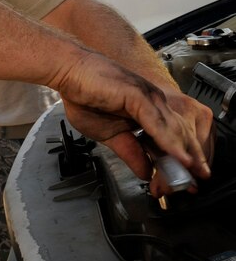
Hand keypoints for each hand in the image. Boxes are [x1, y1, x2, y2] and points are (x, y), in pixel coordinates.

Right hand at [57, 51, 213, 191]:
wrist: (68, 73)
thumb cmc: (83, 96)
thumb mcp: (108, 135)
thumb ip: (130, 151)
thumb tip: (145, 172)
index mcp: (148, 109)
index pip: (172, 137)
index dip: (181, 160)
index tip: (186, 182)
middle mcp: (153, 101)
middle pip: (180, 135)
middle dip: (188, 162)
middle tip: (192, 187)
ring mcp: (148, 96)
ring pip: (174, 130)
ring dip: (183, 157)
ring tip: (190, 178)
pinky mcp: (138, 94)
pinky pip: (158, 122)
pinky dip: (170, 142)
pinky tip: (179, 157)